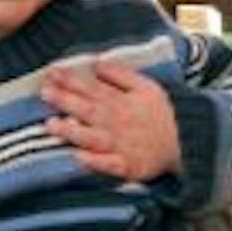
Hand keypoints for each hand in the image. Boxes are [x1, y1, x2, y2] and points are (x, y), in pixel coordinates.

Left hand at [42, 61, 180, 181]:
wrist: (187, 141)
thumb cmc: (162, 113)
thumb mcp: (146, 86)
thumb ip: (120, 75)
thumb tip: (96, 64)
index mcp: (121, 102)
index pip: (92, 88)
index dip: (71, 80)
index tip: (52, 73)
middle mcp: (117, 123)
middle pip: (88, 110)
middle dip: (65, 101)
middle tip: (44, 92)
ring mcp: (120, 146)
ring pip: (92, 138)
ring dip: (71, 131)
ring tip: (51, 124)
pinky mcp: (126, 166)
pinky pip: (107, 165)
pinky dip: (93, 161)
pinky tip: (77, 156)